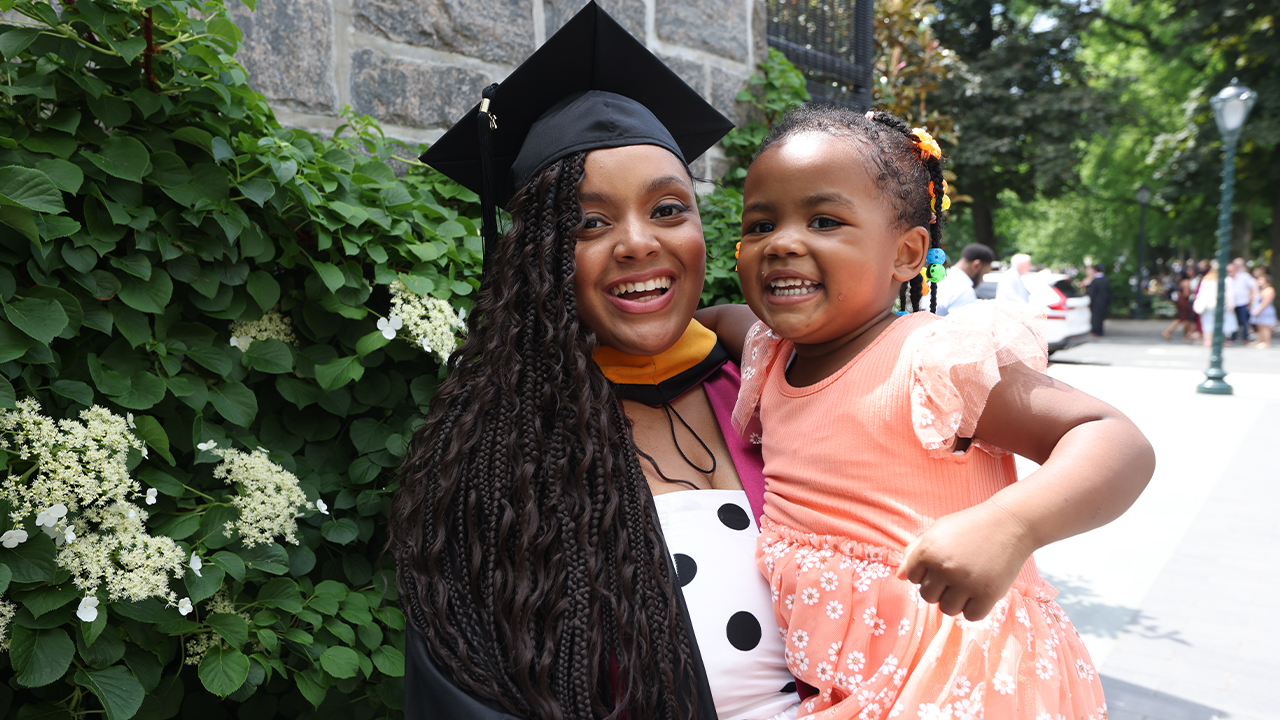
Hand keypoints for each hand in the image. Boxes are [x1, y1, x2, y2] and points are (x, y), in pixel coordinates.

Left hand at [896, 501, 1035, 620]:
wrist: (1010, 522)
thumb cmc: (970, 526)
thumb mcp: (938, 531)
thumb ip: (915, 552)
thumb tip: (899, 577)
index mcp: (928, 550)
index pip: (913, 578)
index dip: (927, 573)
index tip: (943, 564)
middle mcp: (944, 568)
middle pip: (928, 597)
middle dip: (940, 589)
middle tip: (958, 574)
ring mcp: (966, 582)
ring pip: (947, 609)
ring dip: (956, 601)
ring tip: (968, 583)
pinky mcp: (988, 594)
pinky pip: (970, 616)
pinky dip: (974, 609)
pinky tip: (980, 592)